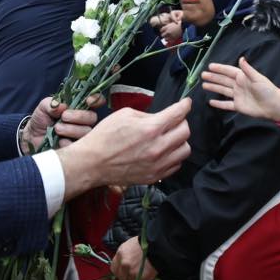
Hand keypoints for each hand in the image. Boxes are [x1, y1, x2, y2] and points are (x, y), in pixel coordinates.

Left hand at [24, 97, 99, 150]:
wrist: (33, 138)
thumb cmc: (41, 120)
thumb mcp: (44, 107)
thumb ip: (52, 103)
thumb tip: (63, 106)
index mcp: (79, 108)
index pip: (95, 102)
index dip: (96, 100)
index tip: (89, 101)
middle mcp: (83, 121)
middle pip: (92, 117)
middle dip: (79, 116)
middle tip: (64, 117)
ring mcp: (81, 136)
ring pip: (86, 131)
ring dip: (71, 129)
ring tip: (57, 129)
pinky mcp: (77, 149)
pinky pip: (80, 146)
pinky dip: (68, 142)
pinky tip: (59, 141)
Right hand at [56, 101, 191, 199]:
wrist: (92, 162)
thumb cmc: (104, 136)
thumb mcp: (124, 115)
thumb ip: (148, 115)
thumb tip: (161, 117)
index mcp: (150, 128)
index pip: (178, 114)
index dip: (185, 105)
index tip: (186, 103)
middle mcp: (158, 147)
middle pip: (185, 132)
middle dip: (181, 122)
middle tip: (173, 121)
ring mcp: (157, 164)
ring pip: (185, 150)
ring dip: (179, 141)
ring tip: (169, 138)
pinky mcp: (154, 176)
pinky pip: (176, 165)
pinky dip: (173, 156)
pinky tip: (163, 152)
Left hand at [109, 237, 157, 279]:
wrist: (158, 245)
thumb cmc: (144, 243)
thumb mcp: (129, 245)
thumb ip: (123, 256)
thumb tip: (122, 265)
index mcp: (120, 255)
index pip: (114, 269)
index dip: (120, 272)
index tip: (124, 272)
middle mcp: (124, 265)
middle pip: (122, 279)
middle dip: (128, 277)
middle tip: (135, 274)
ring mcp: (133, 272)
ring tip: (143, 274)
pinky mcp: (142, 278)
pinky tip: (148, 277)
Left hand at [151, 10, 183, 44]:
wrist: (182, 25)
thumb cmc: (177, 23)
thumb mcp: (171, 23)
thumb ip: (167, 27)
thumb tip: (164, 30)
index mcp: (166, 27)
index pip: (161, 30)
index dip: (162, 31)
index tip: (163, 31)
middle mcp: (167, 32)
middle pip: (162, 35)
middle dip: (164, 35)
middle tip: (165, 35)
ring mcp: (171, 35)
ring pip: (165, 39)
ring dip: (166, 38)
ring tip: (168, 38)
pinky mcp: (174, 38)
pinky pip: (170, 41)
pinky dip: (170, 41)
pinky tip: (171, 39)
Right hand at [202, 58, 279, 122]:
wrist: (274, 106)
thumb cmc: (267, 90)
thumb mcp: (257, 78)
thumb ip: (247, 69)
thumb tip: (241, 58)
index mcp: (243, 77)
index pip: (229, 71)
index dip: (220, 68)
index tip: (210, 66)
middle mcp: (239, 85)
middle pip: (223, 80)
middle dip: (213, 77)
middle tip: (203, 75)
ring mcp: (238, 96)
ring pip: (223, 90)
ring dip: (214, 87)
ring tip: (203, 85)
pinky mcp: (238, 106)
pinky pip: (226, 104)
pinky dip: (219, 104)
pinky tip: (211, 102)